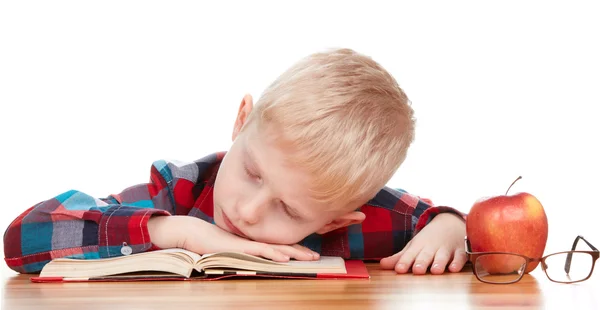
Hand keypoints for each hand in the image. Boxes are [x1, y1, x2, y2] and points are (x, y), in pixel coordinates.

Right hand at [148, 215, 318, 261]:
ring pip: (276, 248)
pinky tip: (285, 257)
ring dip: (293, 253)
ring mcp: (248, 243)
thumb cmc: (210, 242)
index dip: (294, 249)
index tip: (309, 254)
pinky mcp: (239, 246)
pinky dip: (274, 253)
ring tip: (309, 258)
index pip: (278, 245)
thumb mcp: (231, 248)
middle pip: (282, 245)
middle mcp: (254, 240)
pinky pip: (260, 251)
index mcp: (254, 241)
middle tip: (317, 258)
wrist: (193, 233)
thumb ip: (243, 251)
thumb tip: (255, 259)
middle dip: (300, 251)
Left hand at [380, 213, 466, 274]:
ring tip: (436, 271)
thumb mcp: (414, 246)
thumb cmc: (429, 240)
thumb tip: (382, 265)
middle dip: (421, 262)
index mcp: (419, 246)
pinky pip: (460, 256)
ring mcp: (447, 248)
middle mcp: (432, 247)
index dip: (404, 262)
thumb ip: (400, 257)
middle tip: (417, 270)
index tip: (399, 269)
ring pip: (443, 256)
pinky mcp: (460, 251)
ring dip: (439, 262)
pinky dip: (458, 262)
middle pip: (426, 255)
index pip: (410, 254)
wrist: (451, 222)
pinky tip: (454, 269)